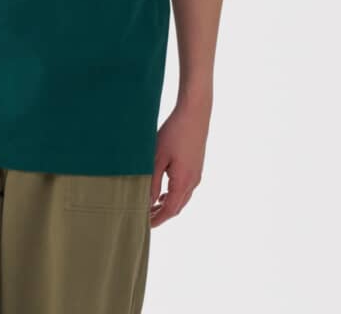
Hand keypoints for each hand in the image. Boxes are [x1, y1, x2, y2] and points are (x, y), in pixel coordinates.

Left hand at [149, 94, 210, 226]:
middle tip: (144, 218)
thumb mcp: (158, 158)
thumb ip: (153, 182)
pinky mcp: (196, 167)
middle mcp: (193, 182)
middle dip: (161, 214)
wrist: (195, 114)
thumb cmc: (174, 132)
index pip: (169, 210)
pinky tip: (163, 190)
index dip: (157, 219)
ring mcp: (197, 175)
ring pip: (182, 198)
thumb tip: (147, 202)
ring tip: (151, 206)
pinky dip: (173, 195)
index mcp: (184, 182)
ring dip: (167, 204)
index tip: (144, 226)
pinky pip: (185, 188)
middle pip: (177, 207)